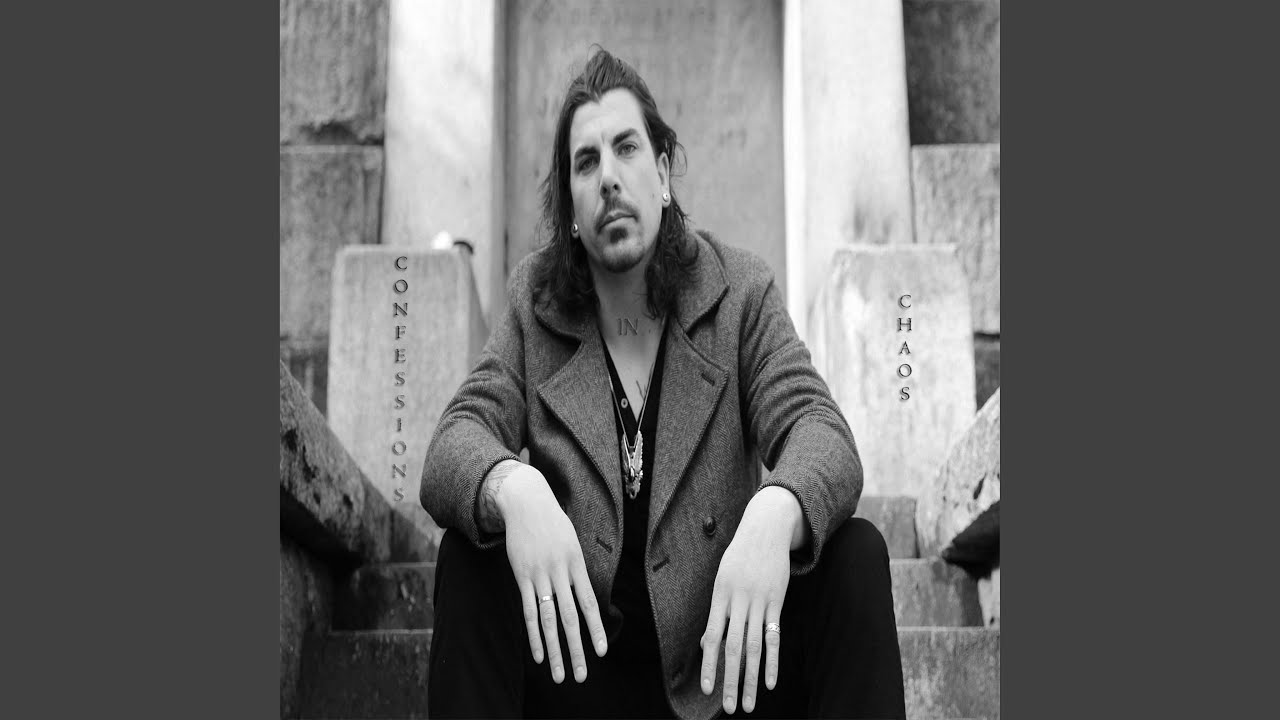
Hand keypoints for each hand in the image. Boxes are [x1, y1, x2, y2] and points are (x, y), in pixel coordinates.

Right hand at [497, 465, 608, 683]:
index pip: (589, 603)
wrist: (526, 502)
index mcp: (577, 563)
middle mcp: (560, 572)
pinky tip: (538, 654)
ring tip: (559, 675)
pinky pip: (528, 611)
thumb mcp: (572, 541)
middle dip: (576, 649)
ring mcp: (539, 575)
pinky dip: (534, 635)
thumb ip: (576, 570)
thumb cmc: (552, 523)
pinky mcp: (522, 576)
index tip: (602, 652)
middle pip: (570, 618)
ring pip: (549, 620)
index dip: (596, 629)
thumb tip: (584, 597)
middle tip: (582, 676)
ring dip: (554, 650)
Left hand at [699, 489, 800, 713]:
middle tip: (729, 707)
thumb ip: (716, 613)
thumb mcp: (721, 579)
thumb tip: (706, 645)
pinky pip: (774, 636)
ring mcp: (759, 601)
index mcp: (720, 595)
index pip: (713, 637)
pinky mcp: (777, 601)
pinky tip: (769, 682)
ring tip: (748, 703)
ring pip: (755, 647)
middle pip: (734, 648)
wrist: (766, 528)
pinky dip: (771, 661)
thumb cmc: (739, 557)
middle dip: (730, 680)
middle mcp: (739, 600)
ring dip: (751, 678)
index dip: (710, 665)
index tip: (707, 689)